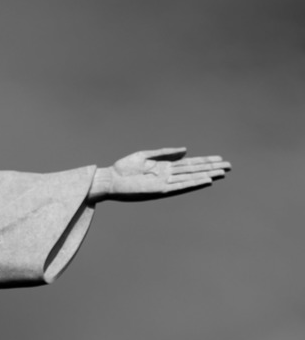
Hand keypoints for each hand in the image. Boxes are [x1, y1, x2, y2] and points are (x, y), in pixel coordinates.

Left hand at [91, 147, 228, 201]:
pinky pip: (180, 186)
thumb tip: (186, 150)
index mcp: (165, 167)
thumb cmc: (124, 168)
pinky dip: (193, 183)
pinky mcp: (159, 190)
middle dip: (211, 168)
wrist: (110, 179)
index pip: (190, 164)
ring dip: (206, 175)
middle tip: (229, 166)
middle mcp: (168, 176)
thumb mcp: (146, 155)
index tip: (219, 159)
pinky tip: (205, 180)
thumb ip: (165, 152)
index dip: (205, 161)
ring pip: (190, 178)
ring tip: (221, 172)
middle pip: (194, 170)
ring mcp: (165, 183)